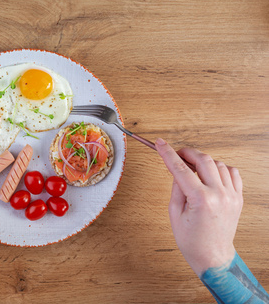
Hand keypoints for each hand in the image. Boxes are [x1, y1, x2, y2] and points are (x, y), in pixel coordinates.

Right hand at [155, 139, 242, 276]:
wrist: (212, 255)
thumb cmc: (192, 240)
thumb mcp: (174, 213)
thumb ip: (176, 187)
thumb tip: (176, 169)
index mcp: (201, 200)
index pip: (181, 169)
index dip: (168, 153)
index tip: (161, 143)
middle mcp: (219, 195)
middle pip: (203, 160)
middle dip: (188, 153)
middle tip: (178, 154)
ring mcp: (231, 195)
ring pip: (218, 164)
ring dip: (203, 161)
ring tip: (193, 168)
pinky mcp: (238, 197)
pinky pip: (232, 172)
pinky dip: (220, 168)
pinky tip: (210, 174)